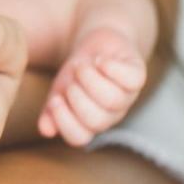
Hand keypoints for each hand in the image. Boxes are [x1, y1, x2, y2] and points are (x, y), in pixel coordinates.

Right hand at [38, 26, 146, 145]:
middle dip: (78, 97)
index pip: (78, 137)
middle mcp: (110, 114)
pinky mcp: (137, 75)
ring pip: (113, 100)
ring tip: (82, 65)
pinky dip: (112, 68)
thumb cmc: (77, 73)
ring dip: (91, 79)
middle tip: (72, 79)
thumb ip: (51, 111)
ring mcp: (126, 96)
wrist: (96, 46)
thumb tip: (46, 131)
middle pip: (97, 121)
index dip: (64, 121)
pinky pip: (132, 79)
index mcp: (89, 122)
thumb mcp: (59, 91)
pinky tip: (100, 60)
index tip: (55, 99)